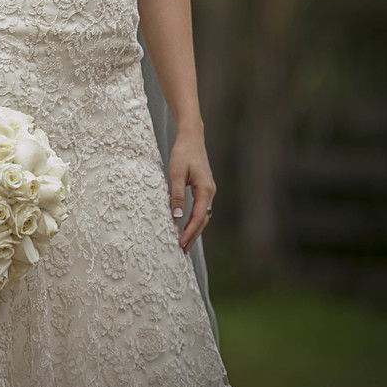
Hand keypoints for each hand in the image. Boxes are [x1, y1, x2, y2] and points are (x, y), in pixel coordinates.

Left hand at [168, 128, 215, 254]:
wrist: (191, 137)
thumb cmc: (183, 152)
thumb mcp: (176, 173)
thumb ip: (177, 195)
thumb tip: (176, 216)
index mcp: (205, 189)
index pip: (199, 217)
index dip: (190, 232)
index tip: (181, 243)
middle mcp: (210, 192)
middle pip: (204, 219)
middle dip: (193, 235)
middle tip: (182, 249)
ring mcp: (208, 190)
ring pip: (203, 215)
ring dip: (194, 228)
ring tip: (184, 242)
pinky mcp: (204, 187)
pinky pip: (201, 208)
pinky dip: (195, 219)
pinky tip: (186, 225)